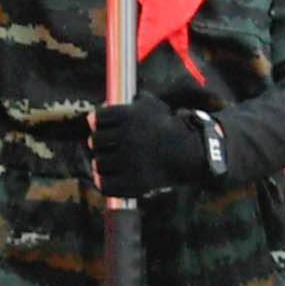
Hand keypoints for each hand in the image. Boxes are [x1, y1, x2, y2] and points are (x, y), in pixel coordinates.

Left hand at [91, 95, 216, 199]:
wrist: (190, 152)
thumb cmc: (169, 128)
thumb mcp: (155, 106)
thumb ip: (134, 101)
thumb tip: (107, 103)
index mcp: (130, 117)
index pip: (97, 118)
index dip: (96, 122)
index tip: (98, 126)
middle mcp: (128, 137)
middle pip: (94, 141)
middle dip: (99, 143)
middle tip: (105, 146)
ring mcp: (130, 160)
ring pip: (99, 163)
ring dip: (102, 163)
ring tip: (109, 162)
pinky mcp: (134, 181)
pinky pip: (105, 184)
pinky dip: (103, 182)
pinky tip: (106, 178)